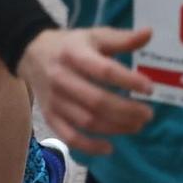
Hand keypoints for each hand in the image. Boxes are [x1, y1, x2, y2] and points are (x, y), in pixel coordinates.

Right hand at [17, 27, 155, 155]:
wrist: (32, 54)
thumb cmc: (72, 45)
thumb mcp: (96, 35)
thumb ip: (122, 38)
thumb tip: (149, 33)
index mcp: (76, 55)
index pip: (104, 71)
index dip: (128, 81)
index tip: (150, 88)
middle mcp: (62, 80)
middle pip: (96, 101)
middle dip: (126, 110)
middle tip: (148, 114)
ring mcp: (55, 101)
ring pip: (86, 121)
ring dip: (114, 127)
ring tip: (137, 125)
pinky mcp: (49, 116)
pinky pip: (68, 136)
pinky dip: (88, 146)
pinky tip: (109, 148)